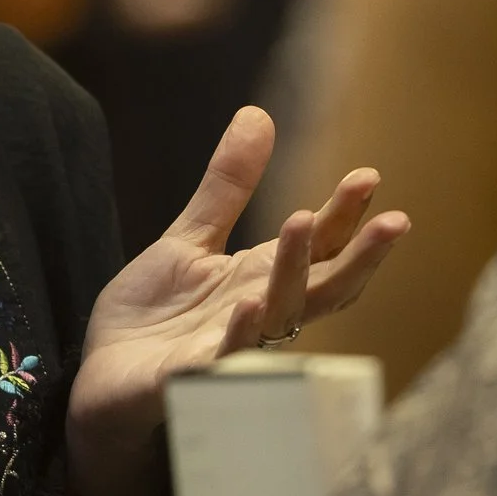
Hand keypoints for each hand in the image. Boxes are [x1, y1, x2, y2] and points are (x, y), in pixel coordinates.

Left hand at [64, 108, 409, 495]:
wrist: (102, 381)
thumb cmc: (154, 320)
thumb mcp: (189, 240)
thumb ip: (227, 187)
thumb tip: (258, 113)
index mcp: (262, 280)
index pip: (319, 247)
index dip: (345, 215)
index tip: (370, 176)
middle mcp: (259, 316)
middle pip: (323, 288)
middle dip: (359, 255)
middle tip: (394, 220)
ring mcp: (229, 351)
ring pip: (278, 316)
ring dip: (295, 272)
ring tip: (302, 221)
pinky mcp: (189, 380)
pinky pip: (223, 360)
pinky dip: (241, 334)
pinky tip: (250, 303)